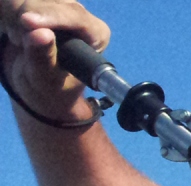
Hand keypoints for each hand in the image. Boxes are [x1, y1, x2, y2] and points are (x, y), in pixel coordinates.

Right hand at [1, 0, 110, 119]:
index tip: (27, 22)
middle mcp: (78, 14)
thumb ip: (44, 58)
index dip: (51, 15)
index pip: (75, 16)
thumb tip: (40, 34)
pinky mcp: (39, 2)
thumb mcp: (46, 79)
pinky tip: (13, 28)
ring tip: (19, 40)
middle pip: (46, 2)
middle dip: (24, 19)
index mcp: (96, 34)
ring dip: (12, 16)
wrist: (35, 83)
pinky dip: (6, 13)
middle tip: (20, 42)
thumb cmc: (49, 85)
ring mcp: (57, 4)